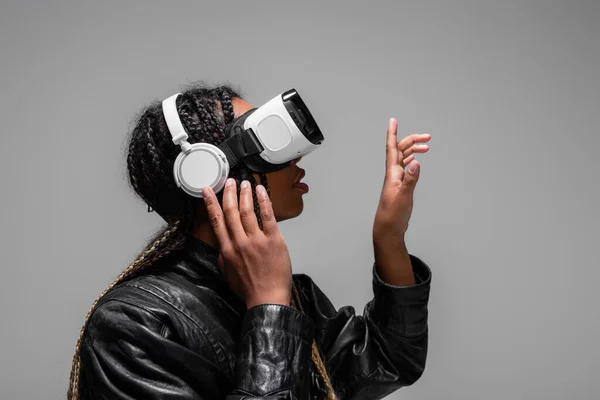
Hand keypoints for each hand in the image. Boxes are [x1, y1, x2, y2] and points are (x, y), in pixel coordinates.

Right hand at [202, 178, 292, 308]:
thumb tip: (223, 243)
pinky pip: (267, 216)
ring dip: (245, 194)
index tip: (208, 190)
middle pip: (230, 212)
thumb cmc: (249, 289)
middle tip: (229, 182)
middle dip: (228, 193)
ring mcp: (257, 241)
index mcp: (227, 250)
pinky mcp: (273, 240)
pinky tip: (261, 191)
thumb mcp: (228, 273)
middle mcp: (239, 243)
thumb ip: (224, 256)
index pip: (216, 220)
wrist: (267, 299)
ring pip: (247, 211)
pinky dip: (263, 201)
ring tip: (244, 183)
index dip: (211, 203)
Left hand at [373, 118, 430, 241]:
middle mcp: (393, 174)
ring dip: (413, 149)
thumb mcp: (404, 196)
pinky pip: (405, 168)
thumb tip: (416, 162)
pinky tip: (416, 161)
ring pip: (404, 158)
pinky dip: (411, 160)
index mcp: (392, 173)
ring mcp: (396, 180)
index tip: (393, 120)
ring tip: (426, 146)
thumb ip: (411, 179)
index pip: (392, 148)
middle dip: (413, 140)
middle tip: (428, 137)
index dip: (392, 133)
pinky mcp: (400, 186)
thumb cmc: (393, 214)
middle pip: (401, 150)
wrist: (388, 228)